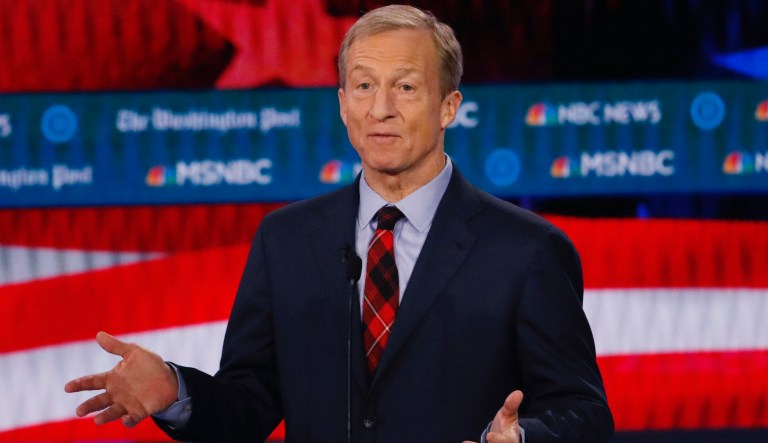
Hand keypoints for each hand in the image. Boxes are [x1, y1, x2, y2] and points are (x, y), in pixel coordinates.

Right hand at [64, 331, 178, 426]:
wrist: (169, 378)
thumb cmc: (150, 365)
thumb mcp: (134, 352)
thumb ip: (116, 346)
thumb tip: (98, 334)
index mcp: (112, 379)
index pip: (92, 382)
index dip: (79, 384)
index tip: (67, 387)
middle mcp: (116, 393)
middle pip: (98, 401)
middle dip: (88, 406)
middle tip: (79, 411)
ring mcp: (127, 404)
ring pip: (112, 412)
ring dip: (104, 416)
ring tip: (96, 420)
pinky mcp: (139, 412)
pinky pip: (131, 418)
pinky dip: (128, 420)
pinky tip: (126, 419)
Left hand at [463, 390, 523, 442]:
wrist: (503, 438)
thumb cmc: (506, 425)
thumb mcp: (509, 415)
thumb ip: (512, 405)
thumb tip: (518, 393)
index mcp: (510, 440)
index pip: (506, 441)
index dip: (498, 440)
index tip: (489, 436)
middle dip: (492, 442)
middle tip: (485, 438)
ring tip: (467, 442)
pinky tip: (466, 442)